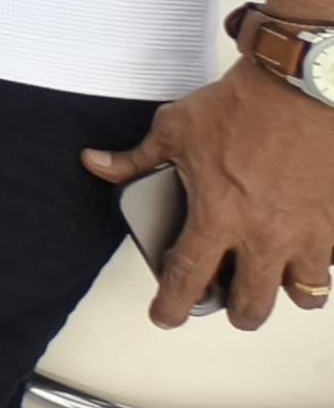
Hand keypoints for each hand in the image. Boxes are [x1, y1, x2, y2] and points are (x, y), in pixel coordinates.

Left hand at [86, 62, 333, 328]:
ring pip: (303, 292)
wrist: (297, 91)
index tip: (166, 316)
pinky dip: (321, 264)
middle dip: (239, 314)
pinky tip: (310, 253)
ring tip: (276, 281)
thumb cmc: (238, 109)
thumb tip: (97, 164)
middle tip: (231, 306)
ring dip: (288, 293)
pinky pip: (333, 264)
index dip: (173, 306)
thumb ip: (136, 159)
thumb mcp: (173, 130)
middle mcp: (263, 237)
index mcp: (217, 219)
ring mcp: (306, 233)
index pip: (188, 278)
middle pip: (253, 304)